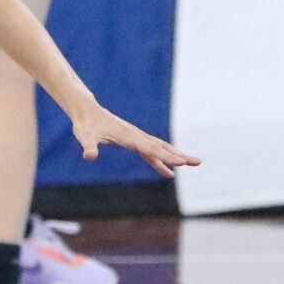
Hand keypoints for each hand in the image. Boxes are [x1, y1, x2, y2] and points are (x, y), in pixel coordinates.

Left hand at [71, 105, 199, 178]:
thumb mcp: (85, 137)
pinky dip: (160, 162)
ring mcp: (136, 138)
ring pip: (160, 148)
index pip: (150, 148)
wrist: (86, 111)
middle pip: (162, 147)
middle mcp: (136, 136)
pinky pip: (151, 153)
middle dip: (180, 156)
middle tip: (198, 162)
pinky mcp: (133, 141)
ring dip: (175, 157)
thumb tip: (89, 156)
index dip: (166, 157)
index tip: (182, 162)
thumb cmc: (85, 125)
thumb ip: (88, 147)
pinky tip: (168, 172)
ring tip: (193, 164)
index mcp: (128, 136)